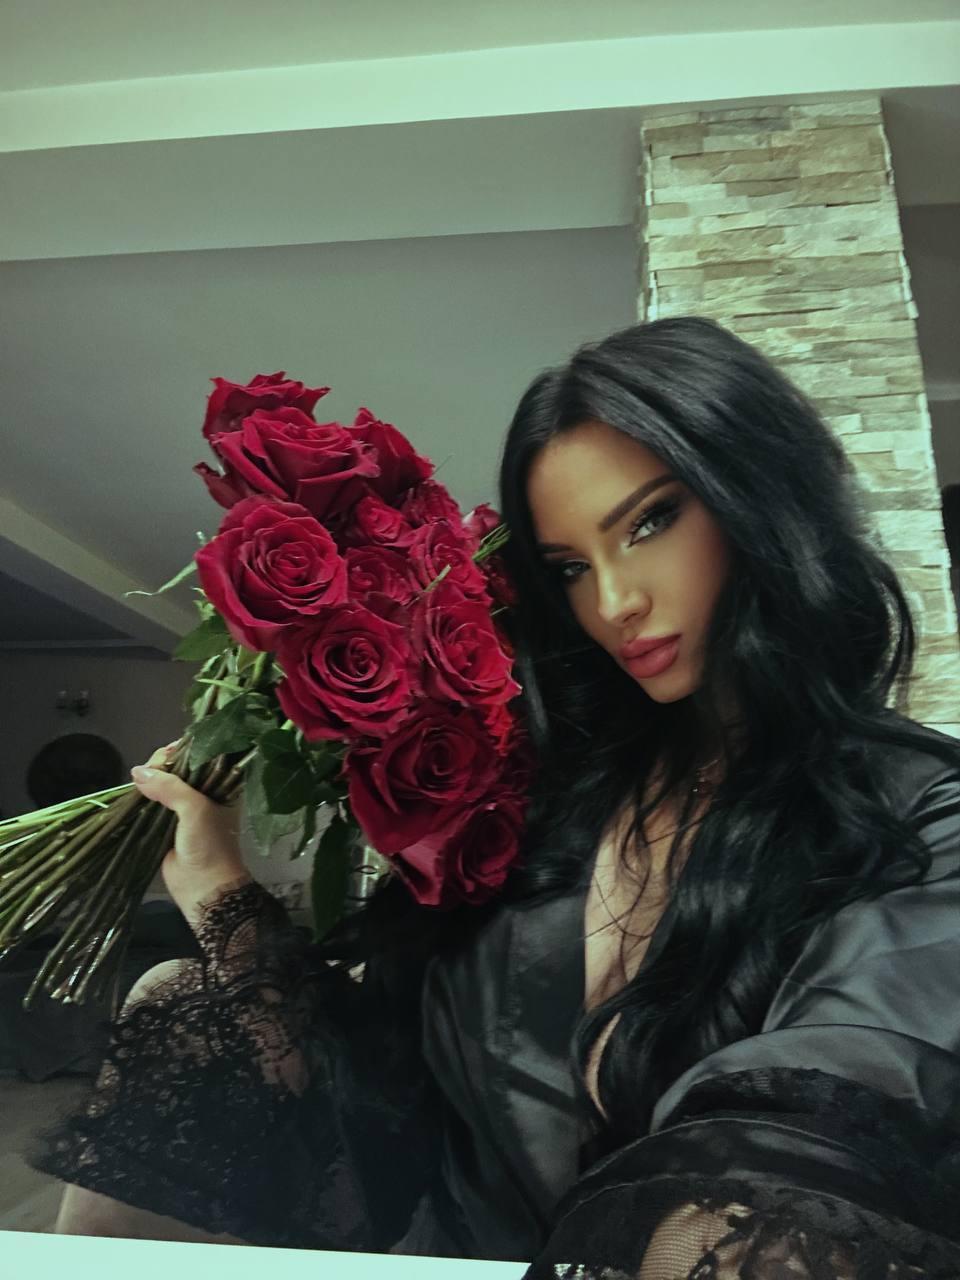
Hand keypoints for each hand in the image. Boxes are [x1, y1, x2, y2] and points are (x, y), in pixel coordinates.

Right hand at [131, 742, 251, 926]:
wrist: (204, 888)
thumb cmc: (209, 845)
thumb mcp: (195, 809)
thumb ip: (169, 787)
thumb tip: (138, 772)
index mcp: (221, 786)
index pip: (202, 756)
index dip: (184, 750)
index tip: (167, 752)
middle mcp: (204, 793)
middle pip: (179, 767)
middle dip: (162, 763)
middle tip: (151, 768)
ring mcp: (185, 808)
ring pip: (164, 783)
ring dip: (151, 778)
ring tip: (140, 778)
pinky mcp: (167, 823)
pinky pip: (153, 802)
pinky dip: (143, 795)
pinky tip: (134, 789)